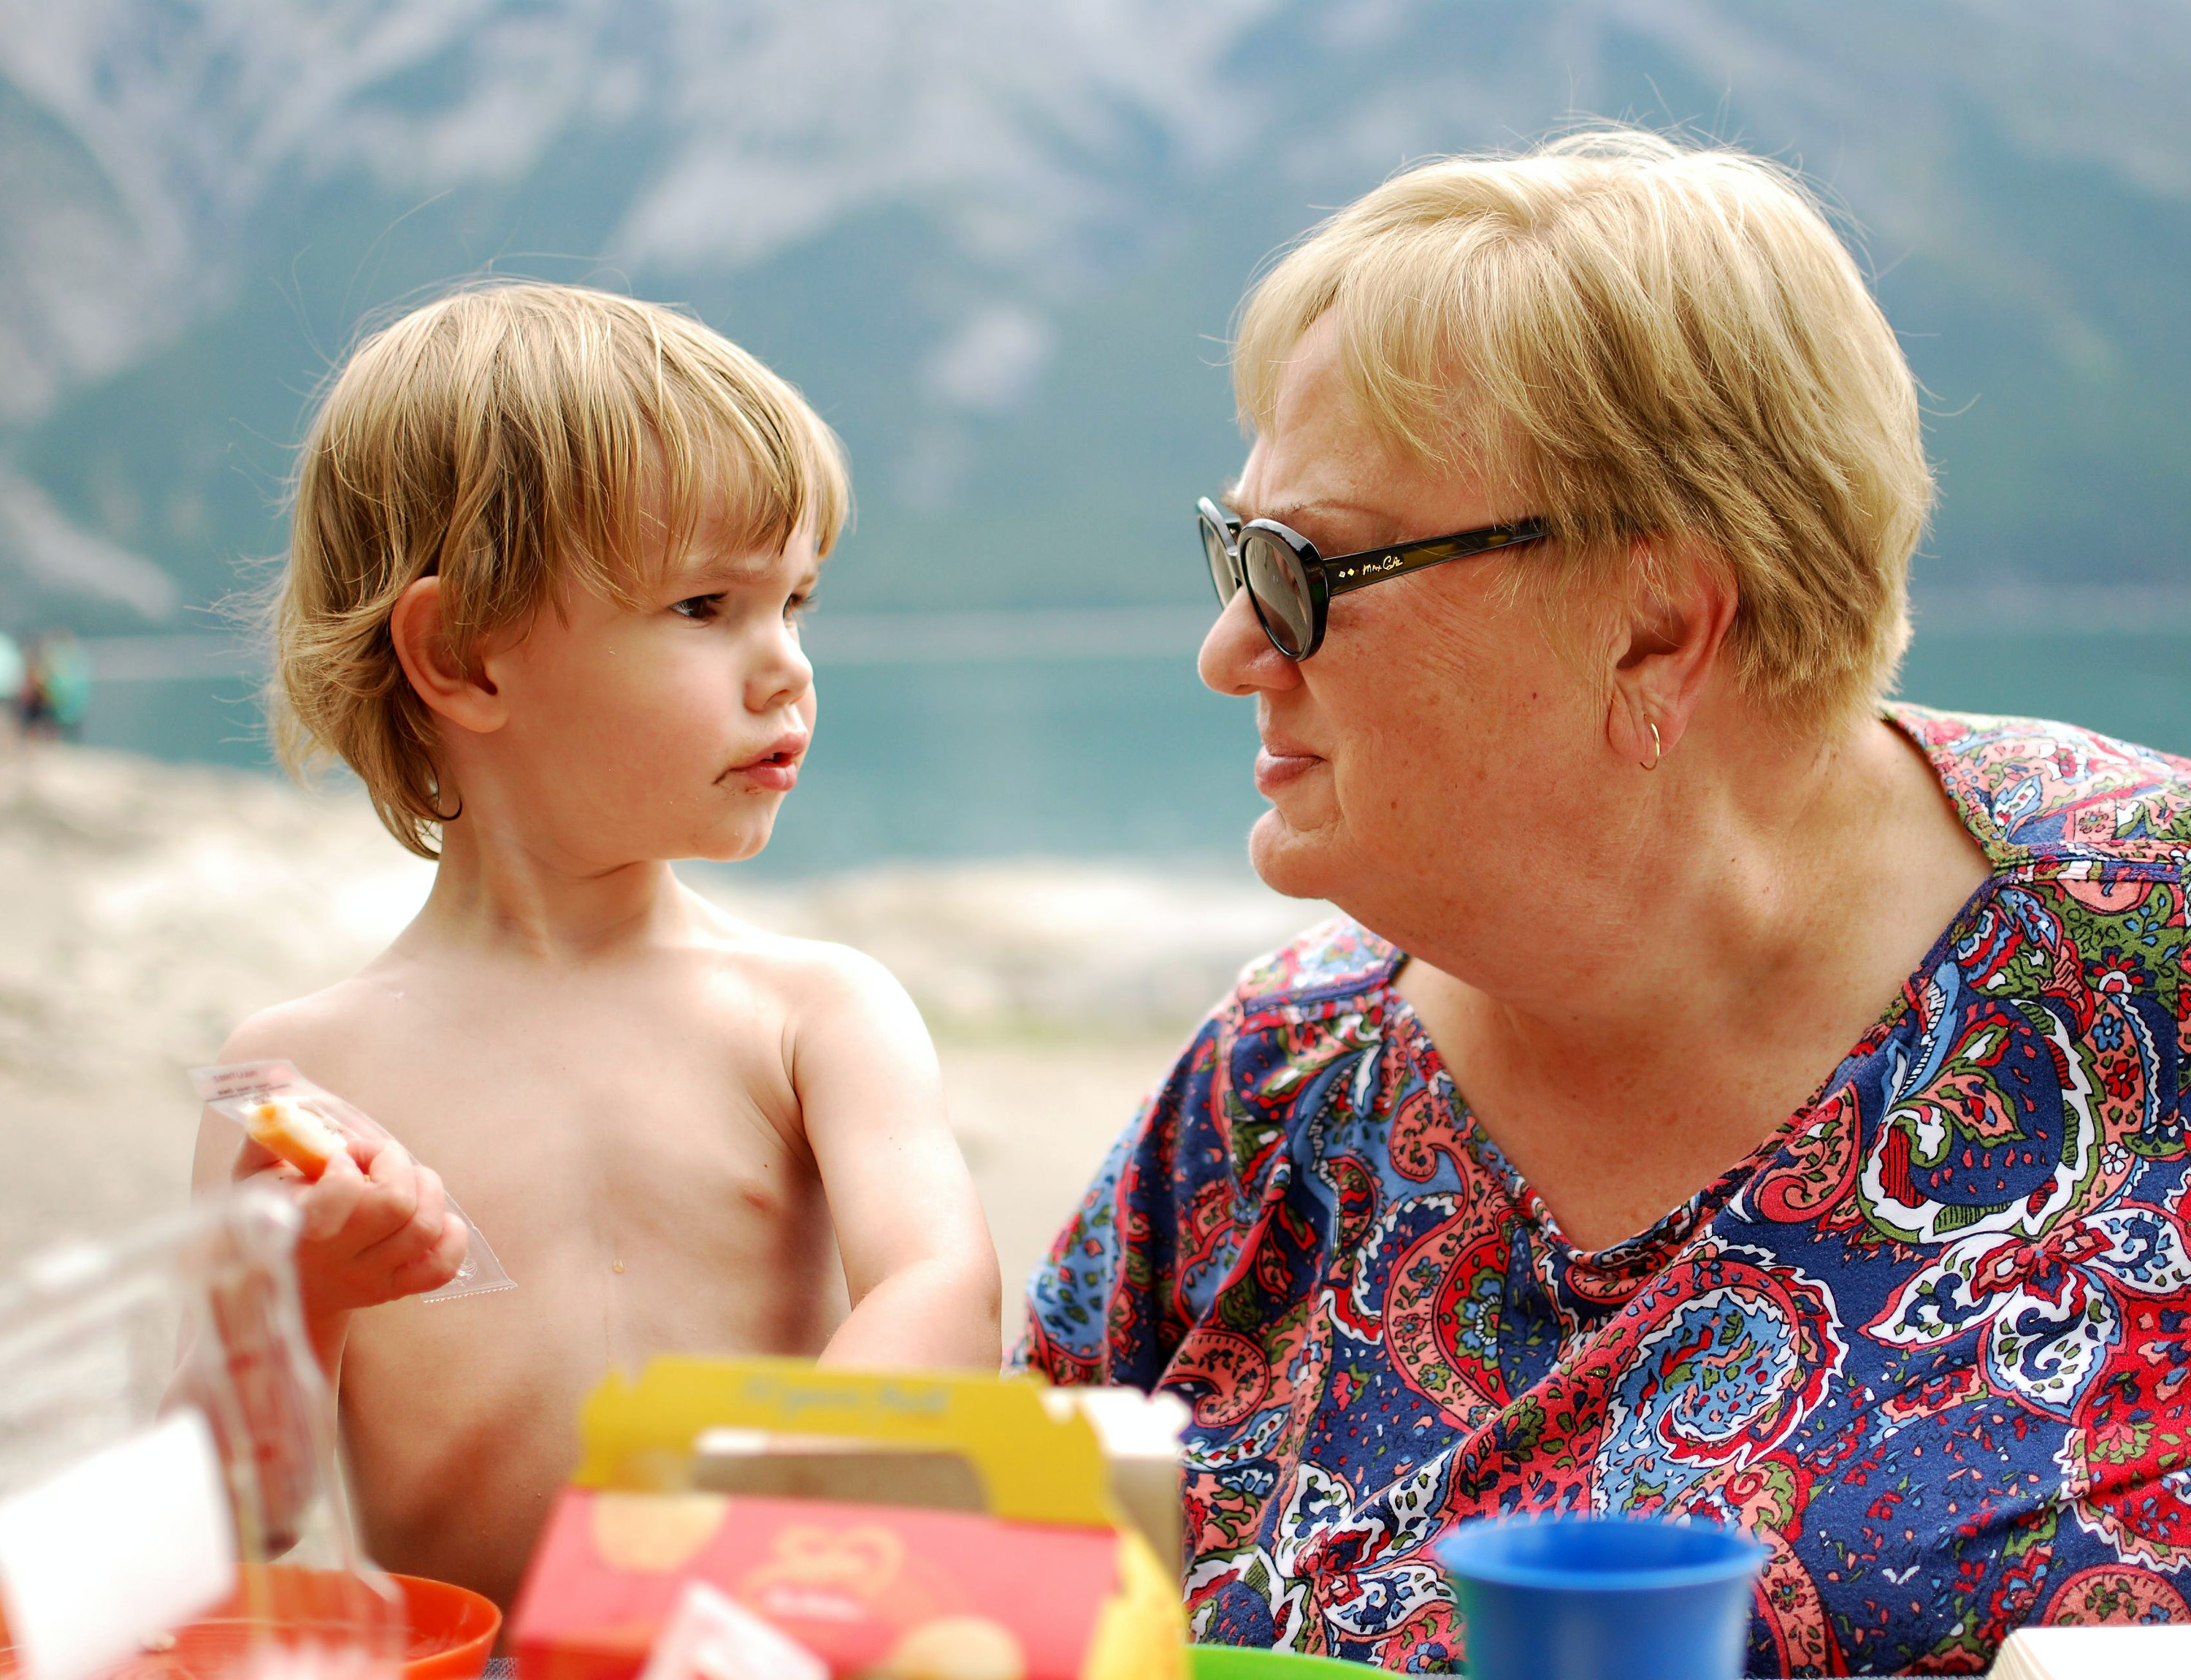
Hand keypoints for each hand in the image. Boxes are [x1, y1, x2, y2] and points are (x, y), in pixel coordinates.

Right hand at [234, 1130, 468, 1320]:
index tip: (341, 1158)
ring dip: (427, 1189)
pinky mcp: (394, 1290)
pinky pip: (441, 1266)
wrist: (283, 1283)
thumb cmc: (270, 1215)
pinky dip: (451, 1234)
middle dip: (397, 1164)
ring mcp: (367, 1279)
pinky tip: (428, 1213)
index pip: (344, 1191)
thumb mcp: (255, 1175)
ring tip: (402, 1179)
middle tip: (375, 1161)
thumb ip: (266, 1136)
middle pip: (397, 1204)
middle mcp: (333, 1259)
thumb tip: (280, 1097)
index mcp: (294, 1224)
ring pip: (426, 1228)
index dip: (352, 1162)